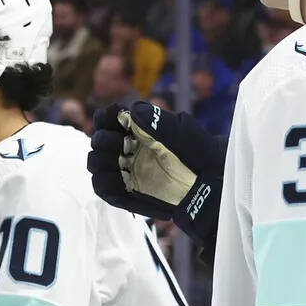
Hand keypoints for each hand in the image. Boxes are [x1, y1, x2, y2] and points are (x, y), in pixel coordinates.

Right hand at [87, 101, 224, 247]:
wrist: (210, 182)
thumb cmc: (198, 152)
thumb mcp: (180, 130)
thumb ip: (155, 120)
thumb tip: (131, 111)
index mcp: (136, 131)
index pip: (108, 120)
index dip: (105, 117)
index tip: (114, 116)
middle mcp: (127, 150)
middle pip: (98, 141)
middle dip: (104, 139)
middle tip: (123, 143)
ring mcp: (125, 172)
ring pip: (96, 163)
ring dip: (100, 159)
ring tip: (120, 160)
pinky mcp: (125, 193)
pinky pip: (102, 187)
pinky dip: (103, 181)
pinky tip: (119, 176)